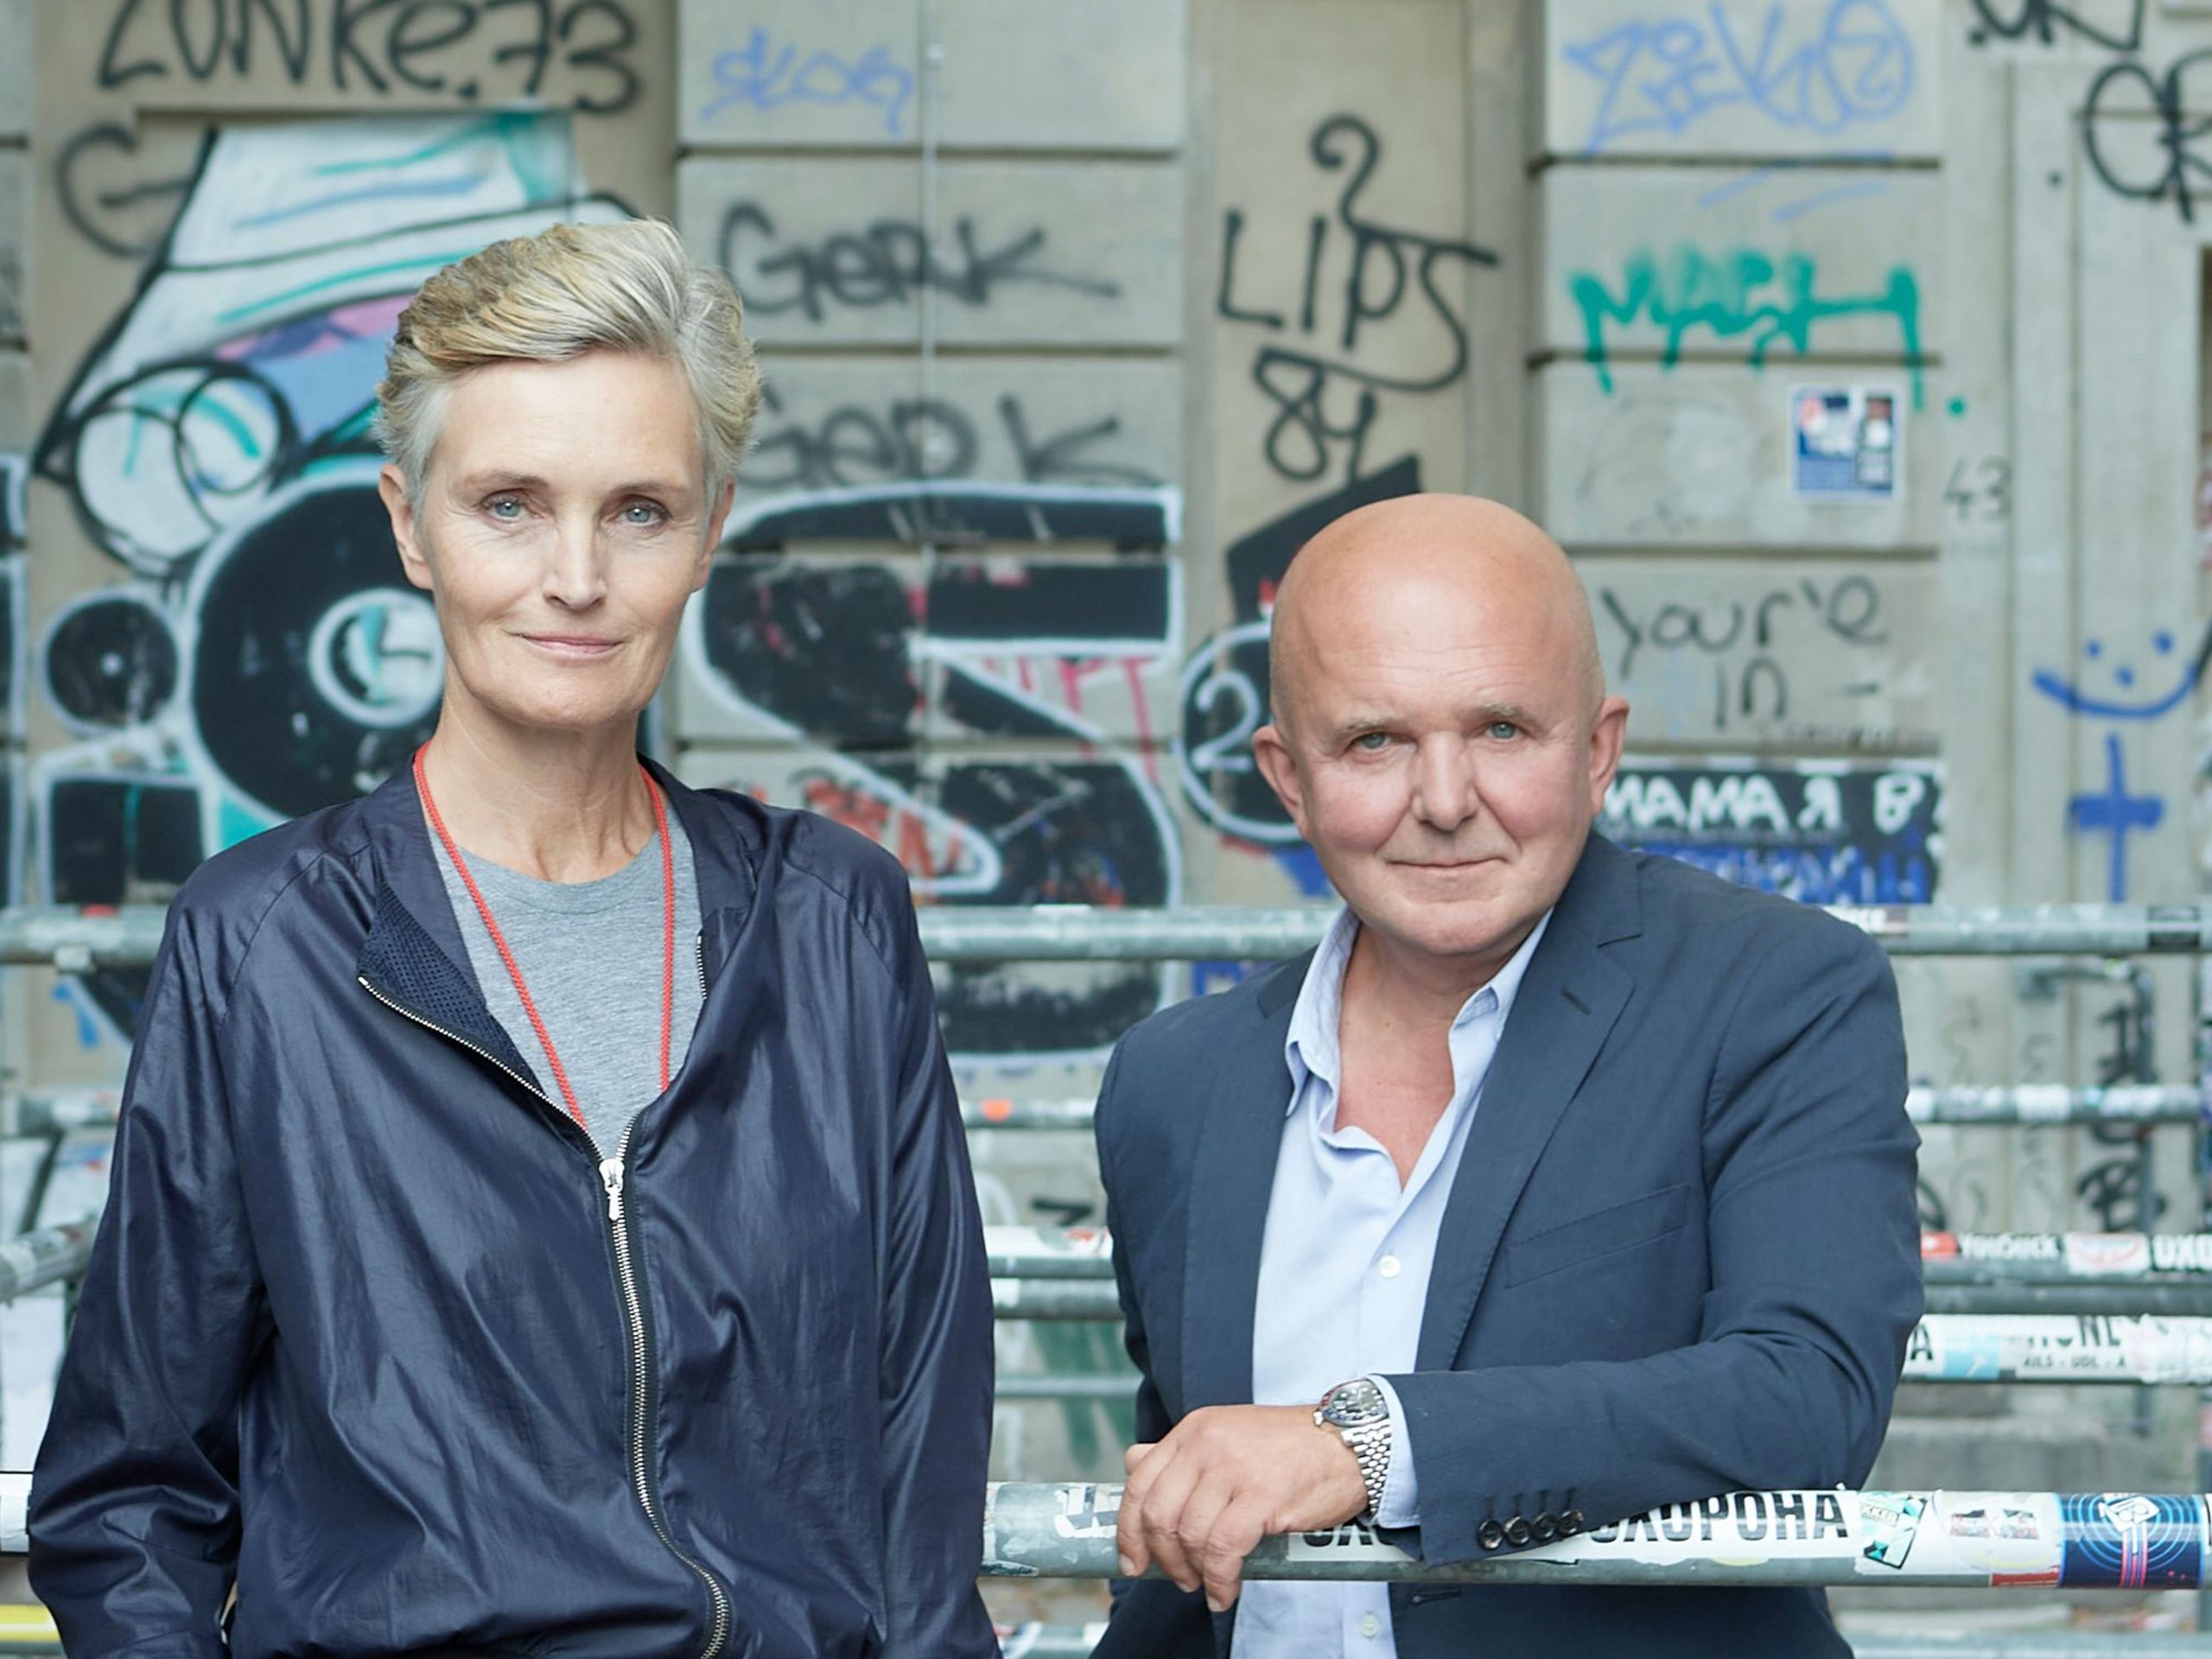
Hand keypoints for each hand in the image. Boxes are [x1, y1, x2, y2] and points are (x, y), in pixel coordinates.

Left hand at [1116, 1404, 1368, 1611]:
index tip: (1133, 1559)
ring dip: (1193, 1572)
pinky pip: (1223, 1549)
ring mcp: (1233, 1468)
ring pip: (1188, 1534)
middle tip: (1176, 1578)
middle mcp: (1207, 1444)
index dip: (1128, 1529)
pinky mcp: (1261, 1496)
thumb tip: (1133, 1463)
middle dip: (1161, 1557)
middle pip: (1157, 1512)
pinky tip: (1226, 1590)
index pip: (1140, 1481)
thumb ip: (1181, 1454)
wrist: (1349, 1443)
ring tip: (1207, 1586)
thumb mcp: (1227, 1435)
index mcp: (1194, 1430)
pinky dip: (1220, 1579)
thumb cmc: (1291, 1448)